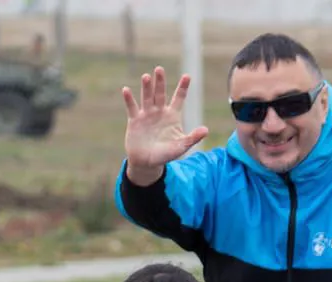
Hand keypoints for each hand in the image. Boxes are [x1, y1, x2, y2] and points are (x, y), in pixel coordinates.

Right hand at [122, 66, 208, 181]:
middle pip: (160, 93)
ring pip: (147, 97)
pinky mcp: (135, 120)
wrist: (147, 162)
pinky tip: (126, 90)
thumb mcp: (181, 146)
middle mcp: (159, 111)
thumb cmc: (165, 154)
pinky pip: (132, 107)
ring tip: (146, 77)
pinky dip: (129, 99)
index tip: (187, 76)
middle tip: (159, 69)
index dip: (183, 87)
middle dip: (160, 82)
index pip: (179, 98)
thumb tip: (206, 130)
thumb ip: (192, 137)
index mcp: (172, 115)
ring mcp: (146, 114)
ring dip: (146, 87)